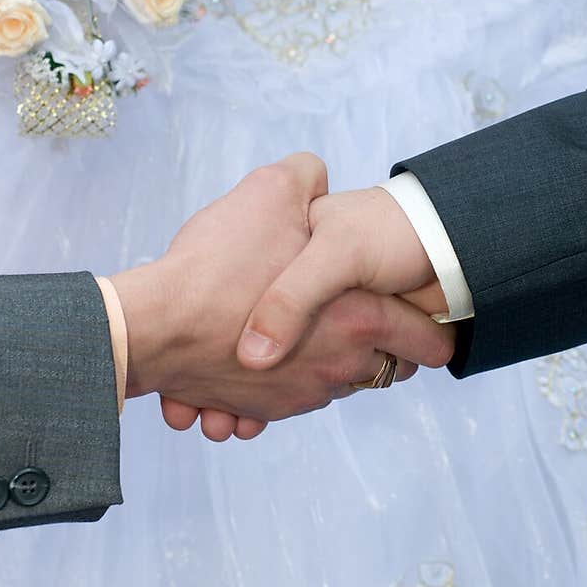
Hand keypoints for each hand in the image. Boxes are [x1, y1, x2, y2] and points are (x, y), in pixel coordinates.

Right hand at [110, 157, 452, 437]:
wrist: (153, 329)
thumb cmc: (217, 267)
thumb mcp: (269, 194)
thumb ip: (304, 177)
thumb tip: (314, 174)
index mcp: (359, 318)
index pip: (427, 343)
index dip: (433, 334)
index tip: (431, 327)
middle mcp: (339, 366)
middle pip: (386, 372)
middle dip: (382, 353)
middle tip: (367, 326)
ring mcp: (301, 395)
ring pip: (335, 388)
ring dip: (324, 368)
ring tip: (304, 337)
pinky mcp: (261, 411)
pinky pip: (286, 403)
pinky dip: (278, 385)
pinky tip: (260, 360)